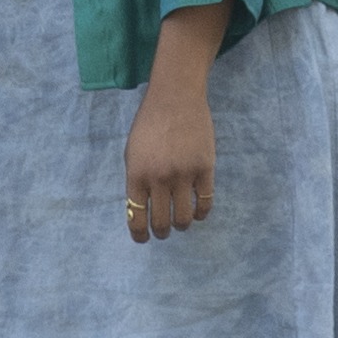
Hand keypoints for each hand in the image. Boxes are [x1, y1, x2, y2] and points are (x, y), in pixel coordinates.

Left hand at [124, 65, 216, 240]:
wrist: (175, 97)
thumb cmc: (149, 124)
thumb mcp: (132, 152)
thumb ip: (136, 181)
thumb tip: (141, 209)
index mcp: (136, 175)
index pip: (136, 217)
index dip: (139, 235)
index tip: (143, 239)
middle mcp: (159, 178)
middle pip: (161, 222)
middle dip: (161, 232)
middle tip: (163, 231)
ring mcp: (183, 174)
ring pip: (184, 218)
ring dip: (181, 226)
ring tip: (180, 222)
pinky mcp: (205, 169)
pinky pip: (205, 203)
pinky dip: (202, 213)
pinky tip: (198, 212)